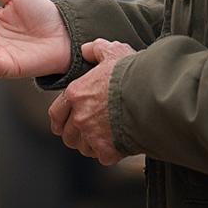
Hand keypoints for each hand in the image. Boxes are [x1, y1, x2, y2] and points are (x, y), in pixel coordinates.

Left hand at [48, 39, 135, 165]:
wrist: (152, 97)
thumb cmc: (132, 73)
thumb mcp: (113, 51)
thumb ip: (96, 49)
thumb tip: (86, 50)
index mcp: (76, 94)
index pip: (56, 114)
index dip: (59, 121)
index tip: (61, 125)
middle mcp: (79, 117)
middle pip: (68, 135)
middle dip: (76, 134)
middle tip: (87, 131)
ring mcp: (92, 136)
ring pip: (84, 148)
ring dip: (91, 145)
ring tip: (104, 137)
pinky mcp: (107, 151)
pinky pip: (103, 157)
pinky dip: (109, 153)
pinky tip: (117, 144)